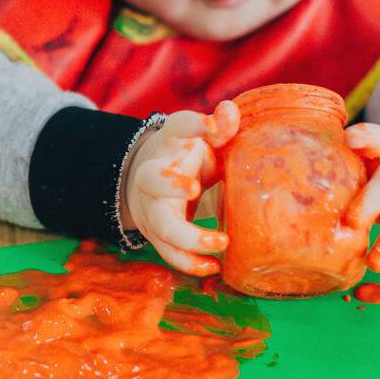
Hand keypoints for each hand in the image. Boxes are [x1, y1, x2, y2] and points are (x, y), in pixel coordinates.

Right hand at [119, 101, 240, 275]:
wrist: (150, 184)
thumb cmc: (186, 159)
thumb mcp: (203, 141)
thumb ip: (219, 129)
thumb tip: (230, 111)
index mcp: (169, 145)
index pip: (177, 127)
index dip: (193, 125)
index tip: (213, 125)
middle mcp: (152, 175)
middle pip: (151, 179)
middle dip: (169, 184)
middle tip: (195, 189)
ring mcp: (151, 208)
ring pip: (160, 224)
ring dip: (187, 237)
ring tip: (220, 242)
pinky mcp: (156, 234)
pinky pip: (168, 253)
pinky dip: (189, 263)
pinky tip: (214, 267)